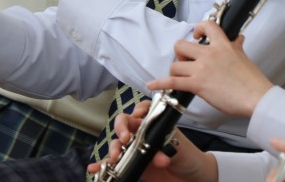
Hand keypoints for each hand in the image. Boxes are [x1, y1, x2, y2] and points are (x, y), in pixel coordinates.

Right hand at [85, 101, 217, 181]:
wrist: (190, 178)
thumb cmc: (187, 157)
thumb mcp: (180, 149)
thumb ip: (169, 150)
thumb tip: (159, 157)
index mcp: (155, 125)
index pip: (143, 110)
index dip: (138, 110)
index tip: (138, 115)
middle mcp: (142, 134)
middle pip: (125, 124)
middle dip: (121, 128)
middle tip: (125, 139)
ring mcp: (135, 149)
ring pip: (117, 143)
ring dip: (113, 149)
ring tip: (114, 158)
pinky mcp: (131, 164)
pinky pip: (114, 164)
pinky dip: (102, 165)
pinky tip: (94, 167)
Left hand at [147, 21, 271, 116]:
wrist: (255, 96)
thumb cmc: (252, 80)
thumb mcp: (244, 58)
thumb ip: (237, 46)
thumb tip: (239, 38)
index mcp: (222, 45)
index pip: (206, 26)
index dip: (198, 29)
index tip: (197, 36)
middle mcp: (209, 54)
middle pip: (181, 45)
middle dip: (180, 54)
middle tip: (187, 62)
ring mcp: (201, 69)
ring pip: (175, 64)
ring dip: (176, 71)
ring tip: (182, 77)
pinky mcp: (197, 85)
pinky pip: (173, 82)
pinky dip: (160, 83)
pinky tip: (152, 85)